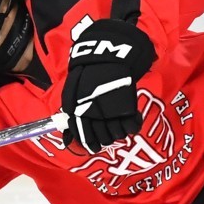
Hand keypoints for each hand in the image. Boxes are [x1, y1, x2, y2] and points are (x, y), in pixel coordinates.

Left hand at [61, 19, 155, 153]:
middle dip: (106, 138)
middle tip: (109, 132)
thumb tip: (71, 133)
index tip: (95, 146)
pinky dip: (133, 126)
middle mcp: (95, 117)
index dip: (91, 144)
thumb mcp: (71, 93)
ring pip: (118, 135)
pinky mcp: (128, 108)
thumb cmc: (87, 73)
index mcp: (80, 114)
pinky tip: (132, 119)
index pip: (86, 138)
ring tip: (120, 124)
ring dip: (119, 132)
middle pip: (104, 139)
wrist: (106, 57)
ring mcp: (112, 113)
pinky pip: (132, 127)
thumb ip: (71, 113)